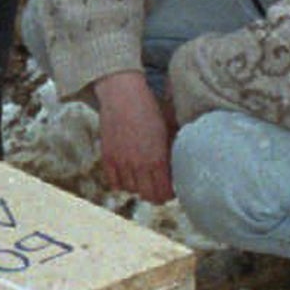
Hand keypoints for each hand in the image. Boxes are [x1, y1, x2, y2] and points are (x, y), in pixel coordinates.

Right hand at [93, 70, 176, 202]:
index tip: (172, 186)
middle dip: (156, 194)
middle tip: (159, 185)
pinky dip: (121, 182)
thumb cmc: (150, 105)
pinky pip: (113, 182)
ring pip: (131, 190)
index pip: (165, 193)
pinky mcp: (107, 156)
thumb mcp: (170, 126)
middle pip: (149, 197)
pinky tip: (127, 173)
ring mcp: (121, 162)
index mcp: (158, 159)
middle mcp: (139, 165)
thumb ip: (174, 147)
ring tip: (142, 177)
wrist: (122, 92)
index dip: (170, 193)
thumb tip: (182, 161)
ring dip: (139, 187)